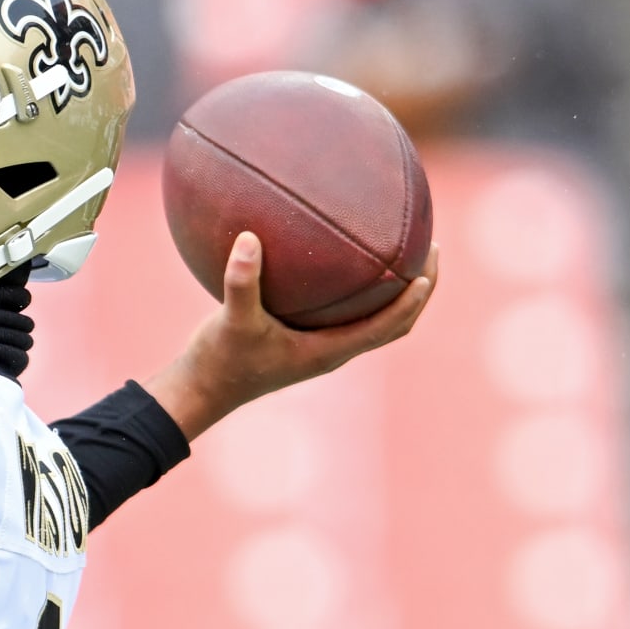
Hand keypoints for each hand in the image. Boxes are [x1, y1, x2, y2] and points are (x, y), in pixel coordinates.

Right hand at [145, 231, 438, 440]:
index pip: (388, 326)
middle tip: (428, 249)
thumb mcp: (231, 321)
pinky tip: (337, 257)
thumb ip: (242, 282)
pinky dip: (354, 290)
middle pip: (394, 324)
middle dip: (417, 291)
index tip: (427, 269)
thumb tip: (248, 238)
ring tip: (400, 251)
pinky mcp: (302, 340)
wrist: (201, 390)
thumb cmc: (220, 361)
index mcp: (329, 351)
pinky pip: (342, 313)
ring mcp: (318, 347)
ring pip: (373, 320)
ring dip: (394, 292)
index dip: (412, 300)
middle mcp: (332, 350)